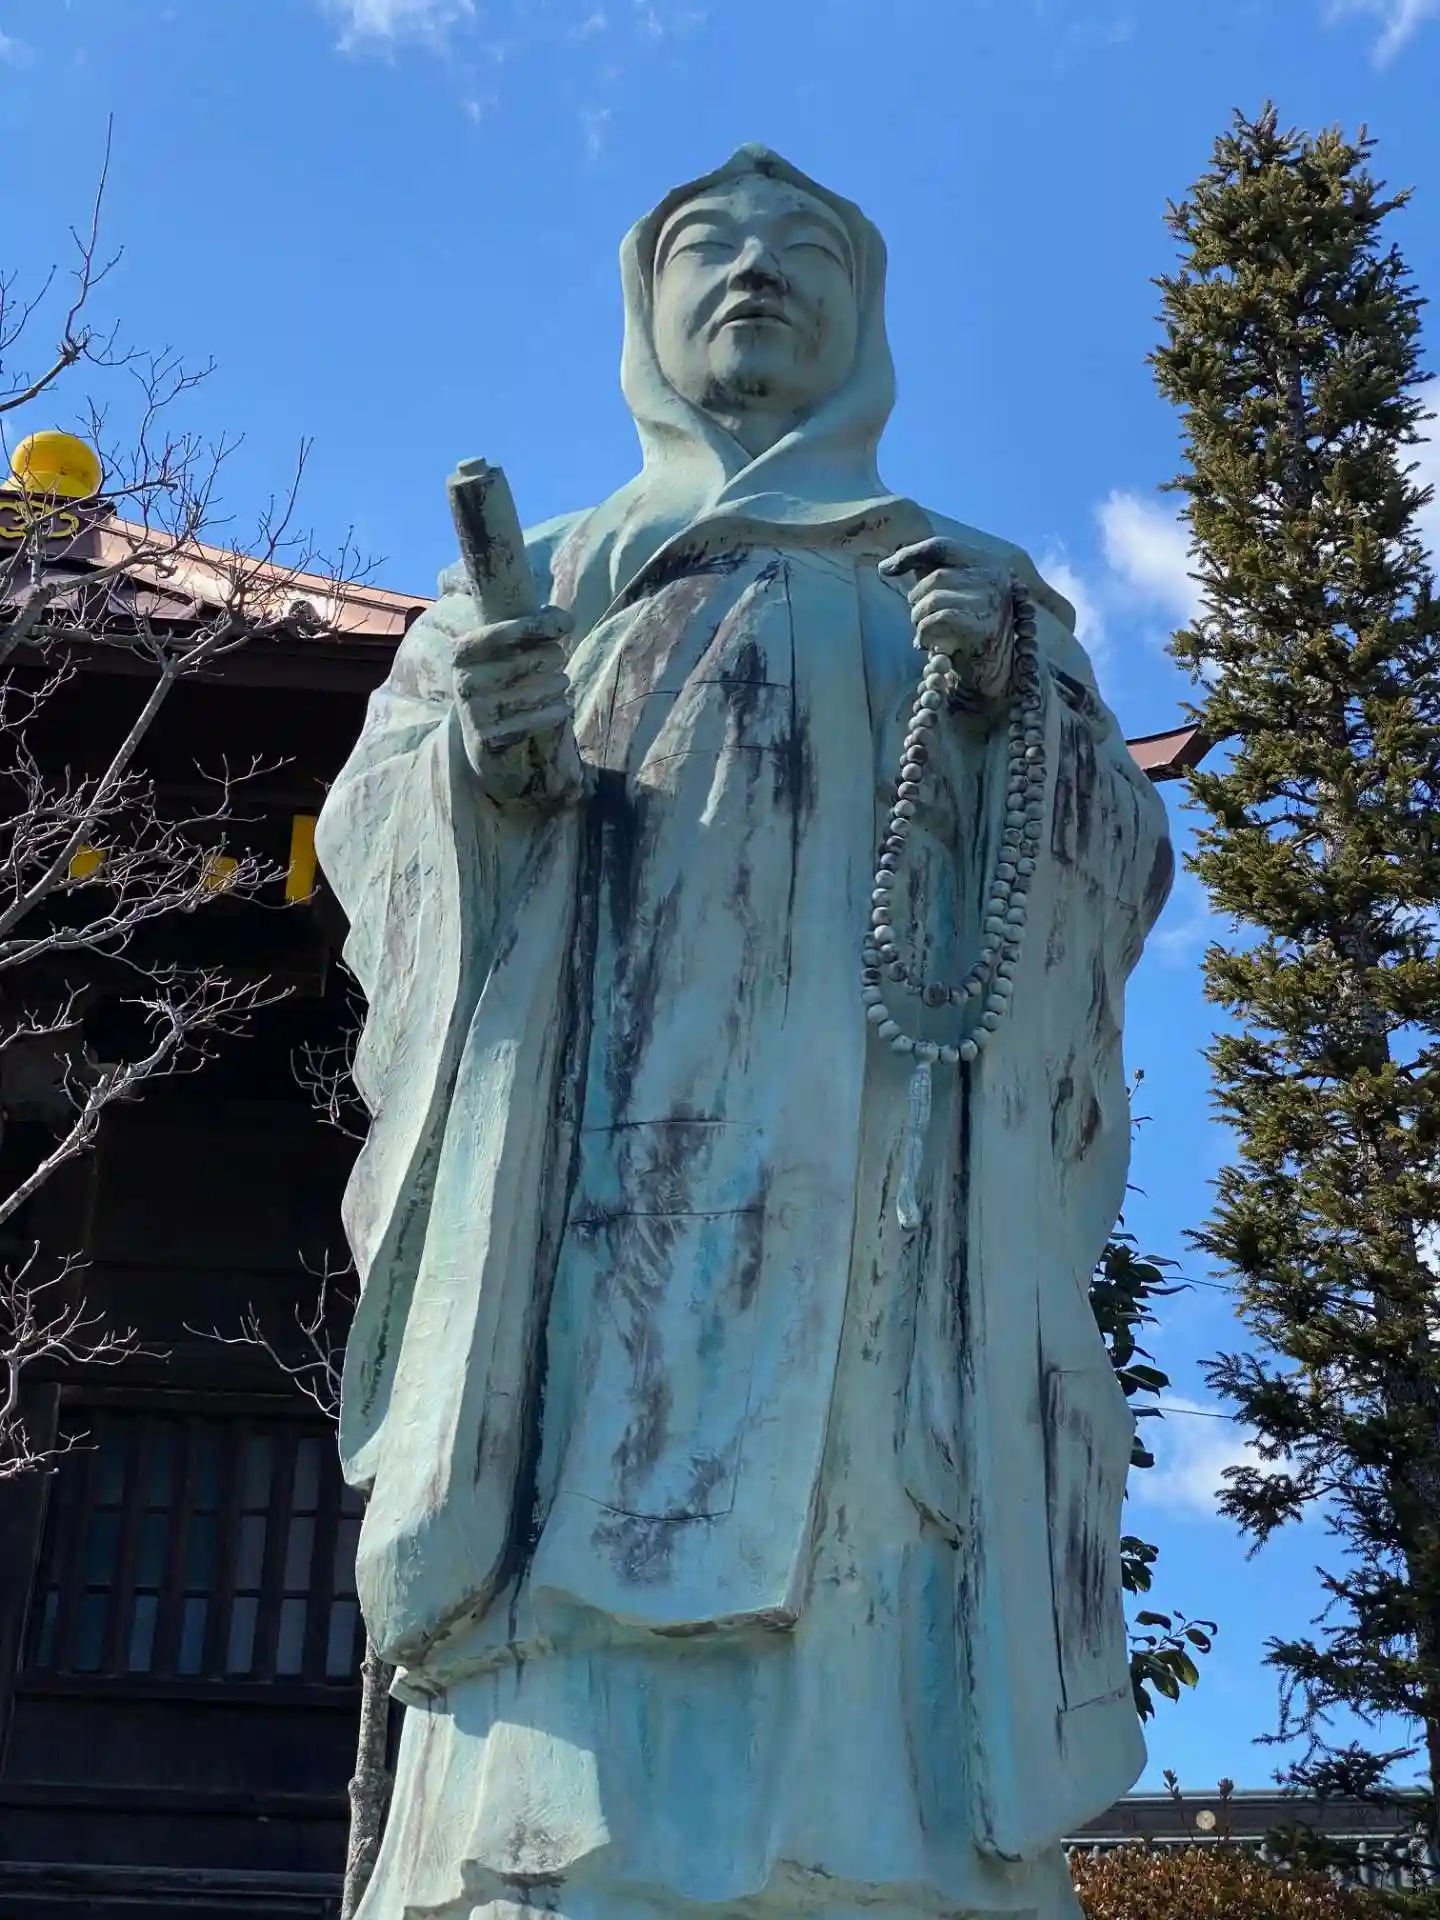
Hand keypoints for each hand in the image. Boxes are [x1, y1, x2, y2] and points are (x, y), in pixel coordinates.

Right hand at [452, 605, 582, 802]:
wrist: (480, 737)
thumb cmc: (503, 682)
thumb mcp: (506, 652)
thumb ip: (532, 630)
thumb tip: (565, 620)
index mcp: (464, 651)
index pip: (505, 632)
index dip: (538, 626)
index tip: (567, 624)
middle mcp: (465, 679)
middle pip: (529, 660)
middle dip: (554, 657)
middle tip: (557, 659)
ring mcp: (475, 711)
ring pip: (537, 690)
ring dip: (559, 683)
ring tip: (561, 682)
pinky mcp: (489, 738)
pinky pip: (535, 718)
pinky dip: (556, 709)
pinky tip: (563, 705)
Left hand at [878, 537, 1015, 705]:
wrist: (994, 671)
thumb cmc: (967, 629)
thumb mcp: (953, 593)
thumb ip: (930, 573)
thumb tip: (887, 565)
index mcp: (988, 562)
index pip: (942, 546)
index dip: (910, 554)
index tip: (885, 569)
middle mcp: (995, 577)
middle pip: (936, 575)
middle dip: (916, 598)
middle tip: (916, 618)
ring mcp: (993, 602)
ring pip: (935, 599)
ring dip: (918, 618)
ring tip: (921, 632)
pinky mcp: (985, 628)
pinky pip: (939, 620)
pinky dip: (924, 632)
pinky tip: (925, 644)